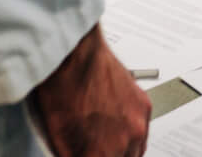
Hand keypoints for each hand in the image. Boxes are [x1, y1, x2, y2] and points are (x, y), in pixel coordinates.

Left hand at [29, 25, 148, 156]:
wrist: (73, 54)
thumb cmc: (61, 90)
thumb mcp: (56, 138)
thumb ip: (73, 156)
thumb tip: (79, 156)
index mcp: (103, 153)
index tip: (87, 154)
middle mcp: (127, 140)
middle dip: (107, 156)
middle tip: (95, 149)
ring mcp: (139, 122)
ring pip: (136, 152)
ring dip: (122, 151)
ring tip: (104, 143)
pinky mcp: (144, 105)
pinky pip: (142, 131)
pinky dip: (130, 132)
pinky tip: (113, 126)